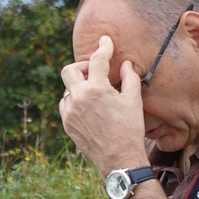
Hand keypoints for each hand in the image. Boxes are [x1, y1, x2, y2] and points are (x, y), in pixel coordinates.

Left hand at [59, 35, 147, 176]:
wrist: (119, 158)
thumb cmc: (130, 129)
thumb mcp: (134, 101)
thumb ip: (129, 78)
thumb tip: (125, 64)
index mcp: (97, 88)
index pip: (97, 59)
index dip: (103, 47)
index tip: (105, 40)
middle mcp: (79, 98)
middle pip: (69, 70)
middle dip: (81, 66)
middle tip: (92, 71)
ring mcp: (70, 112)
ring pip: (66, 89)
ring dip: (78, 86)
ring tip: (94, 93)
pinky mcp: (67, 124)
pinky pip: (65, 106)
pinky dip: (74, 101)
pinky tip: (87, 106)